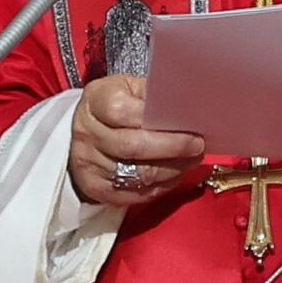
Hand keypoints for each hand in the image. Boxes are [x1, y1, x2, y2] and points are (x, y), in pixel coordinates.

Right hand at [68, 74, 205, 206]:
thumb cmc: (115, 107)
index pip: (122, 111)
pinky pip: (135, 193)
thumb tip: (187, 108)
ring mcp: (89, 163)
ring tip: (191, 160)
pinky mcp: (97, 188)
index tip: (188, 125)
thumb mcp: (129, 89)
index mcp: (95, 101)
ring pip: (138, 174)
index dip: (157, 119)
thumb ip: (152, 96)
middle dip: (172, 148)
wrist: (84, 132)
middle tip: (197, 146)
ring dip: (172, 169)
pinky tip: (173, 175)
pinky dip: (161, 186)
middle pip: (132, 146)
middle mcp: (87, 133)